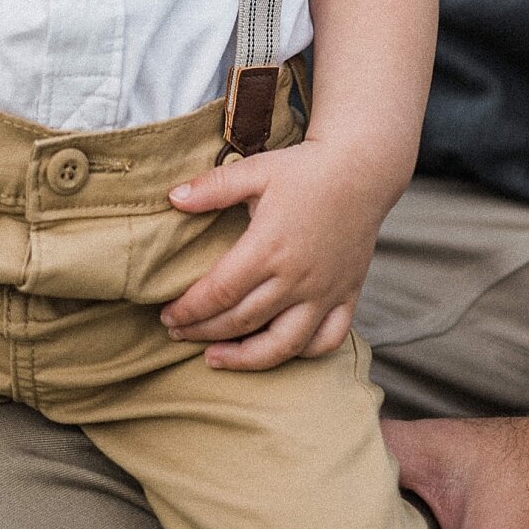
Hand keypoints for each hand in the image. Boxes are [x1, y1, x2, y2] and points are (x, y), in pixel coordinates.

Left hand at [161, 140, 382, 368]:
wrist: (361, 168)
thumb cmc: (304, 168)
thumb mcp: (255, 169)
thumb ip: (213, 187)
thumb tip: (172, 198)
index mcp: (268, 247)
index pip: (219, 292)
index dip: (189, 310)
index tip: (167, 316)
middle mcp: (296, 277)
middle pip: (242, 321)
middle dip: (203, 332)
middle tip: (177, 334)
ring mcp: (324, 292)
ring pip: (283, 344)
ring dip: (246, 359)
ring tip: (215, 359)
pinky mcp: (347, 296)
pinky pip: (328, 340)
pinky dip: (303, 353)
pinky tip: (278, 352)